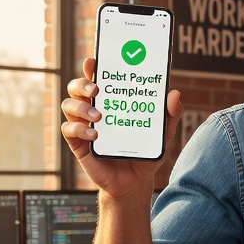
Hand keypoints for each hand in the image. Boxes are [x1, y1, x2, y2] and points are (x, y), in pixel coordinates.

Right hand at [60, 57, 183, 197]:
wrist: (135, 182)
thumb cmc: (145, 152)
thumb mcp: (163, 134)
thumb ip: (170, 115)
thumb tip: (174, 94)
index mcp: (112, 101)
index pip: (98, 77)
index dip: (92, 67)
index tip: (94, 61)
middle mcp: (94, 108)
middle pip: (77, 87)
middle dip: (82, 83)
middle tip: (96, 89)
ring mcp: (84, 125)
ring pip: (69, 105)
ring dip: (81, 107)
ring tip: (99, 116)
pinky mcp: (78, 143)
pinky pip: (69, 130)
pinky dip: (79, 130)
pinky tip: (94, 135)